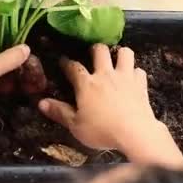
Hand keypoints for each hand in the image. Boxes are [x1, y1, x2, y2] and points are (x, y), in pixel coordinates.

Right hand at [38, 44, 166, 153]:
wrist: (135, 133)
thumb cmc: (102, 130)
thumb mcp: (76, 125)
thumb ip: (59, 112)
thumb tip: (41, 102)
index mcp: (86, 84)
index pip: (73, 67)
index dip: (66, 62)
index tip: (63, 61)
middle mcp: (105, 74)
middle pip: (100, 50)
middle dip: (95, 49)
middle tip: (93, 55)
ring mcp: (125, 77)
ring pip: (124, 52)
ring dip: (120, 54)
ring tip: (116, 60)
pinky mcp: (141, 84)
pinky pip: (139, 70)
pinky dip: (135, 72)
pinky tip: (132, 79)